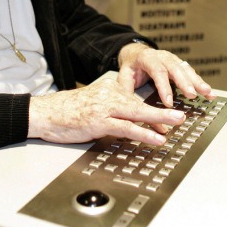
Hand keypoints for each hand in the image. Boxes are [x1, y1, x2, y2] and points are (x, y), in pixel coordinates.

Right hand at [27, 78, 185, 144]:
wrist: (45, 113)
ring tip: (176, 124)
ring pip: (137, 113)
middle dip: (163, 111)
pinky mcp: (99, 121)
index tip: (167, 117)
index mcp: (109, 88)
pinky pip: (126, 128)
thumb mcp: (92, 105)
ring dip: (160, 119)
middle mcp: (109, 94)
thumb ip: (111, 110)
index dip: (152, 110)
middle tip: (181, 116)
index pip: (135, 99)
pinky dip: (144, 133)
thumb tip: (129, 121)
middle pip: (141, 104)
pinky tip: (156, 138)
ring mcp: (105, 107)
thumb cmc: (66, 112)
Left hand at [117, 43, 214, 107]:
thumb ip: (126, 91)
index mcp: (147, 58)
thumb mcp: (123, 76)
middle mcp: (162, 56)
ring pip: (187, 69)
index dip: (164, 87)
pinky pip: (191, 73)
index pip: (157, 71)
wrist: (136, 53)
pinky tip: (209, 92)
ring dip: (198, 82)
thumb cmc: (131, 67)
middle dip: (185, 82)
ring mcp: (173, 59)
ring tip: (208, 93)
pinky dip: (201, 83)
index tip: (168, 102)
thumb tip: (129, 110)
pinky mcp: (180, 65)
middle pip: (175, 68)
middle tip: (192, 95)